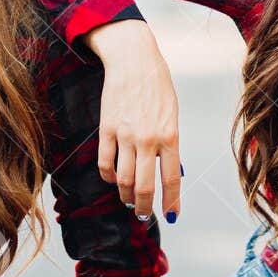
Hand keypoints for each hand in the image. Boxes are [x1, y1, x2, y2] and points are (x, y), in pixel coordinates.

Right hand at [83, 21, 181, 222]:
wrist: (133, 61)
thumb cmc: (157, 86)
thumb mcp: (172, 115)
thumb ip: (170, 144)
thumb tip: (166, 171)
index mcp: (170, 136)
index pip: (172, 179)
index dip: (172, 202)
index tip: (172, 214)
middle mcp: (148, 139)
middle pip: (144, 187)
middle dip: (144, 208)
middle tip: (144, 215)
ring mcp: (126, 135)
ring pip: (124, 180)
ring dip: (126, 195)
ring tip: (129, 200)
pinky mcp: (107, 129)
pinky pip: (105, 163)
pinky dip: (109, 177)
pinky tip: (113, 179)